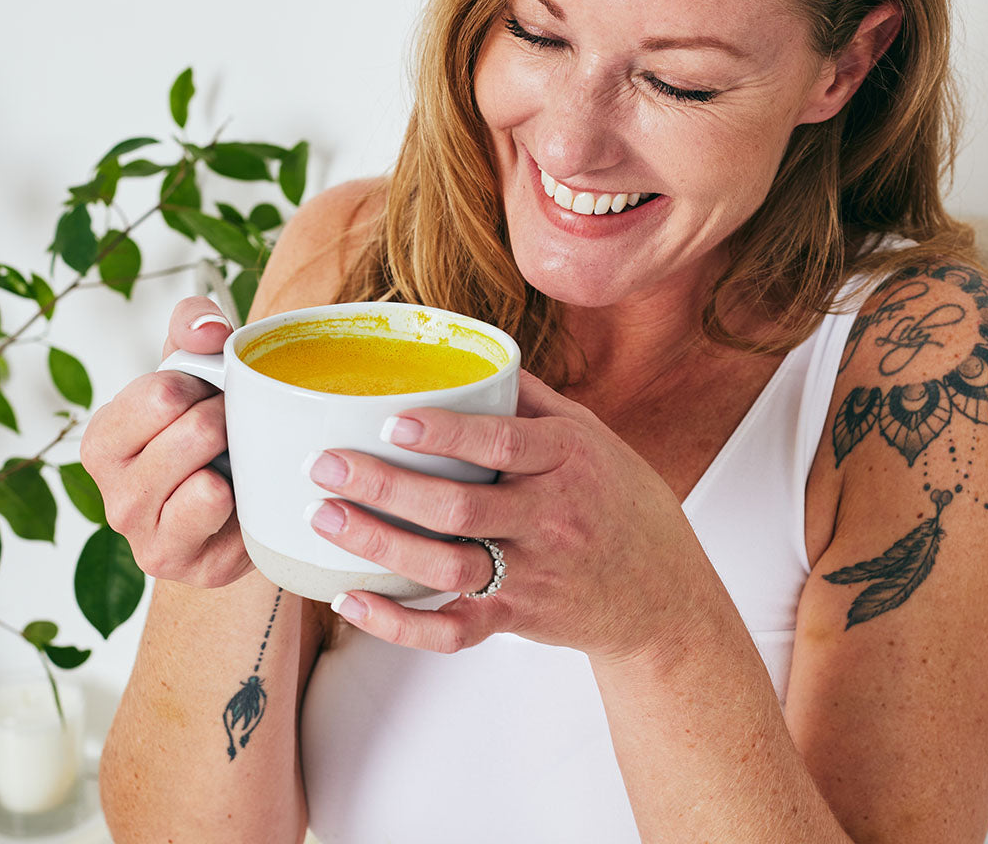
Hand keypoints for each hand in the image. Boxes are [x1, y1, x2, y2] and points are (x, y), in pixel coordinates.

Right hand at [80, 297, 252, 586]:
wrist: (244, 494)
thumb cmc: (212, 424)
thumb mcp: (197, 365)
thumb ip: (194, 326)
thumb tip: (210, 329)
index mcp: (105, 439)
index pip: (162, 394)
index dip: (204, 386)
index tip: (211, 395)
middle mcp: (113, 493)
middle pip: (191, 432)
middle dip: (228, 419)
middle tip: (234, 428)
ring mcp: (146, 536)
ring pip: (205, 478)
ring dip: (238, 458)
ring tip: (239, 460)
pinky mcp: (186, 566)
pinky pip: (221, 516)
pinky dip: (245, 497)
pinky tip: (244, 497)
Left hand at [306, 371, 721, 659]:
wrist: (663, 590)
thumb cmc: (620, 499)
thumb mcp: (592, 435)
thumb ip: (533, 400)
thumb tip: (473, 357)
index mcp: (568, 459)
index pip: (503, 444)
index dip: (446, 434)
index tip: (392, 421)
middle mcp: (551, 516)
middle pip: (460, 508)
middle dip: (385, 487)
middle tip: (325, 465)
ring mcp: (534, 572)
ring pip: (448, 566)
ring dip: (380, 544)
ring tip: (324, 519)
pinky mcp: (518, 616)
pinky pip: (453, 630)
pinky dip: (400, 623)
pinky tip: (353, 601)